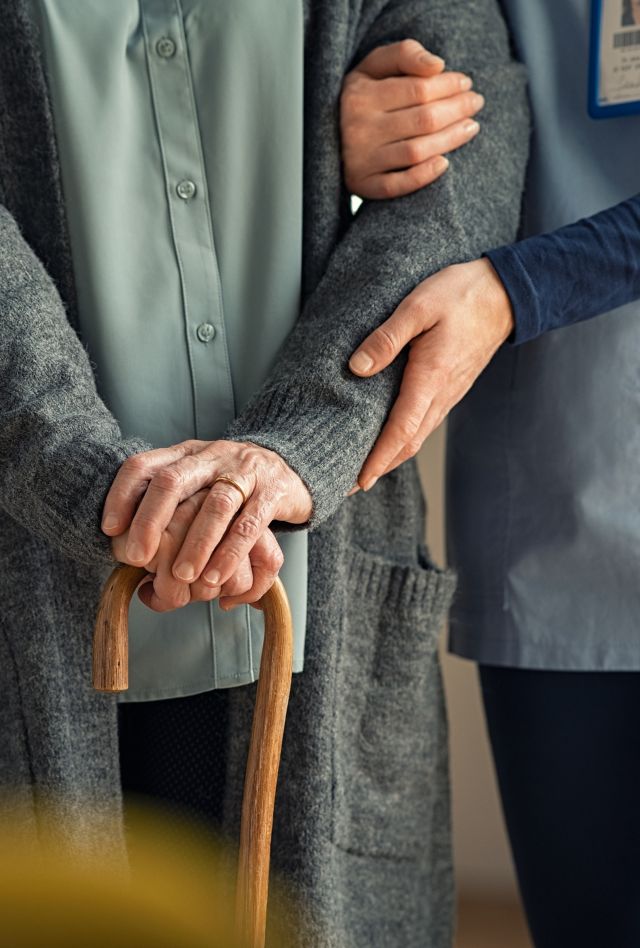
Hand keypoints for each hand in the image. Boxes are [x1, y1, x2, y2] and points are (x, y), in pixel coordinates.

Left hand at [102, 439, 310, 590]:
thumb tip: (127, 552)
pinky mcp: (273, 491)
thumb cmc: (232, 484)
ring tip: (182, 577)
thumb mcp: (197, 483)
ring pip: (215, 505)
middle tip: (137, 558)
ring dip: (195, 544)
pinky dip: (231, 553)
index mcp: (185, 454)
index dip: (122, 495)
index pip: (144, 465)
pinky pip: (250, 523)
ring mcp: (244, 471)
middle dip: (150, 521)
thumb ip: (167, 507)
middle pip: (173, 481)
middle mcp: (212, 457)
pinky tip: (216, 576)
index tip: (110, 529)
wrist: (292, 466)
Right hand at [340, 39, 483, 199]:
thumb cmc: (361, 97)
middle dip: (457, 109)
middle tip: (475, 104)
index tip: (466, 83)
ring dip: (451, 139)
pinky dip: (424, 176)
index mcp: (360, 95)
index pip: (418, 89)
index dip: (449, 85)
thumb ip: (404, 54)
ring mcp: (360, 160)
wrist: (326, 136)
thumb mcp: (374, 66)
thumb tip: (437, 66)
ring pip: (416, 151)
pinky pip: (398, 185)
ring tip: (470, 127)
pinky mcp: (363, 185)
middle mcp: (358, 128)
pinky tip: (445, 163)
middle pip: (423, 120)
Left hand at [348, 258, 513, 488]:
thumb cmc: (461, 295)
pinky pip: (424, 423)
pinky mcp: (450, 389)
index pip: (401, 431)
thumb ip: (387, 338)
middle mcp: (441, 395)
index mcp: (430, 378)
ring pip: (417, 436)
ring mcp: (448, 394)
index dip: (378, 459)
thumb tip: (357, 368)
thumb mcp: (418, 306)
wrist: (504, 294)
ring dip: (391, 457)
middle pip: (408, 444)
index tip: (358, 480)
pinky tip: (389, 439)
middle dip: (379, 468)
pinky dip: (404, 439)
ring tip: (364, 469)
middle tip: (349, 485)